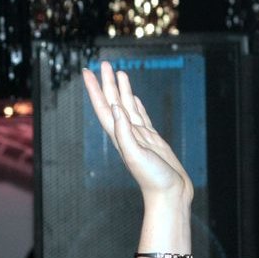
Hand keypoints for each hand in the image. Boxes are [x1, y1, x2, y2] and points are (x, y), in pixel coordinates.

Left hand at [82, 62, 192, 202]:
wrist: (170, 193)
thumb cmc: (153, 179)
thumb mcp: (136, 155)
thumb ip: (125, 133)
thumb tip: (115, 108)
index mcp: (120, 136)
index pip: (104, 107)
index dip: (95, 89)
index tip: (88, 72)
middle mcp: (127, 134)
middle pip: (114, 102)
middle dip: (108, 83)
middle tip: (105, 64)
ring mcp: (140, 136)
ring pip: (127, 107)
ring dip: (122, 90)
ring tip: (119, 73)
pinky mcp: (153, 140)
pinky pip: (141, 117)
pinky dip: (136, 105)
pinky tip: (133, 98)